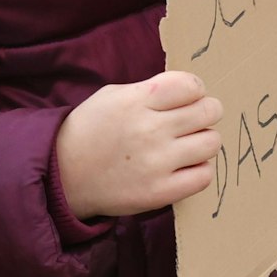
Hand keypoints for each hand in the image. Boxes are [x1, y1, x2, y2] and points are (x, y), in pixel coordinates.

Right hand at [55, 71, 220, 219]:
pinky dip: (198, 169)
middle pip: (209, 111)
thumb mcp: (112, 96)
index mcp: (136, 100)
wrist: (64, 174)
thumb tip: (191, 92)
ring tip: (185, 144)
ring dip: (203, 141)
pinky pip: (205, 175)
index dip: (194, 89)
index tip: (185, 97)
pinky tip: (182, 166)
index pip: (192, 85)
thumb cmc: (91, 130)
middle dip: (205, 112)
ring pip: (212, 142)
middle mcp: (149, 130)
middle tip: (190, 120)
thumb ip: (151, 90)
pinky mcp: (160, 192)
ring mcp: (156, 163)